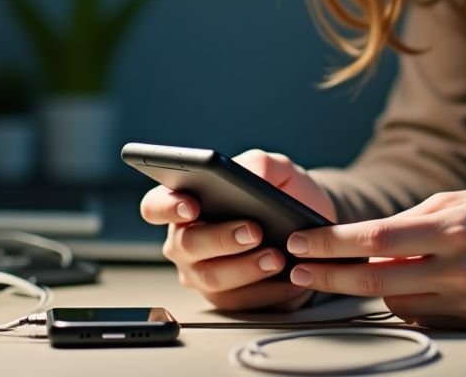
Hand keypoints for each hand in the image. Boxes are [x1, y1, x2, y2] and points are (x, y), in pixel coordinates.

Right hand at [138, 149, 336, 311]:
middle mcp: (184, 240)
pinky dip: (266, 290)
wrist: (310, 226)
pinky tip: (289, 278)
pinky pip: (238, 301)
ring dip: (245, 268)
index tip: (192, 206)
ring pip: (211, 277)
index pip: (156, 205)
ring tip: (276, 257)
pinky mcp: (226, 298)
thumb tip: (250, 175)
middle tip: (253, 231)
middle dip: (220, 238)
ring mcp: (200, 272)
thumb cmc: (283, 193)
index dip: (168, 206)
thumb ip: (260, 165)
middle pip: (186, 244)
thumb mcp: (277, 170)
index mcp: (184, 203)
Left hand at [284, 187, 465, 329]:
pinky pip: (421, 318)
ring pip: (394, 302)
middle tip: (297, 268)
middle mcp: (459, 268)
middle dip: (327, 274)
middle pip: (374, 278)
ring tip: (373, 268)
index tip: (301, 242)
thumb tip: (363, 243)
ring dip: (371, 287)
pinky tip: (414, 284)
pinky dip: (406, 302)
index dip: (331, 242)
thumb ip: (409, 220)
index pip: (376, 237)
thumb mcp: (457, 201)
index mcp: (452, 228)